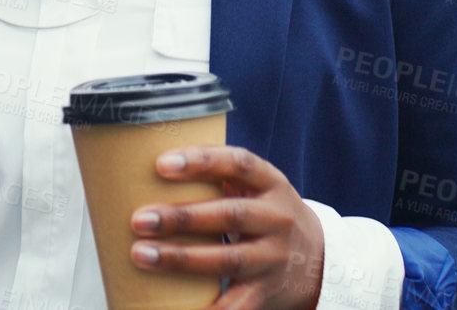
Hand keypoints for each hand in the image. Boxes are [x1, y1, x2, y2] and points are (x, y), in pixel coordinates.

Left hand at [128, 146, 324, 309]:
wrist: (317, 259)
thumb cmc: (267, 214)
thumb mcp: (256, 187)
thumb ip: (218, 176)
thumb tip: (150, 166)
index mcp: (271, 183)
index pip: (239, 163)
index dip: (201, 162)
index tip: (161, 164)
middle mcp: (277, 219)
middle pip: (230, 215)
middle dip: (182, 217)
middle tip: (139, 220)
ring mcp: (273, 258)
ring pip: (228, 259)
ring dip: (181, 258)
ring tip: (142, 255)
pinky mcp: (265, 292)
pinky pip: (235, 305)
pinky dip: (205, 309)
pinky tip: (171, 308)